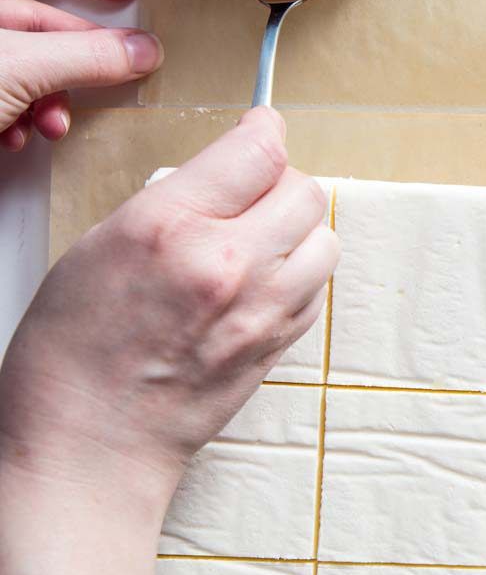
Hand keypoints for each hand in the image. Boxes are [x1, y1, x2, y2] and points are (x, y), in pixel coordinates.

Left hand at [0, 0, 162, 151]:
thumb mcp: (16, 68)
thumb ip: (84, 57)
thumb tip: (139, 50)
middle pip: (36, 20)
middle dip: (76, 57)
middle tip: (115, 70)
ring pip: (24, 64)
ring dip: (50, 98)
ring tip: (53, 121)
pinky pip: (4, 94)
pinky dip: (20, 117)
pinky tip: (19, 135)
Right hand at [0, 106, 339, 510]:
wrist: (90, 446)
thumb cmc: (72, 353)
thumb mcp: (98, 247)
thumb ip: (172, 203)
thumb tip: (226, 171)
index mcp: (169, 228)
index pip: (257, 152)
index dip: (264, 131)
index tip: (261, 128)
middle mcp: (226, 264)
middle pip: (304, 190)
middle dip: (281, 182)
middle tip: (253, 191)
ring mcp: (261, 309)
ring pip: (323, 237)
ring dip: (299, 229)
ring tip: (260, 239)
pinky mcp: (279, 344)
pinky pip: (318, 286)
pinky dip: (301, 273)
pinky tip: (261, 281)